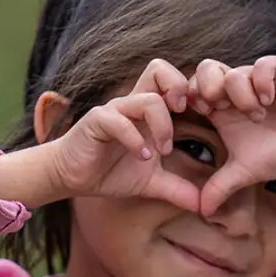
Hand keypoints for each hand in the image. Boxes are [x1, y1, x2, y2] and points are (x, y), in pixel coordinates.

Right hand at [47, 60, 200, 212]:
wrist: (72, 177)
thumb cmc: (111, 171)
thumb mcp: (151, 183)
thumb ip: (177, 189)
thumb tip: (204, 207)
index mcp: (149, 111)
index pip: (173, 81)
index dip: (191, 92)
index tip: (201, 117)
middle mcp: (133, 104)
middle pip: (159, 69)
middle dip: (178, 88)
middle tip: (184, 116)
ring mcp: (115, 110)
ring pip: (147, 99)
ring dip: (162, 126)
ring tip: (162, 151)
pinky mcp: (97, 121)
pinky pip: (119, 121)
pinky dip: (135, 140)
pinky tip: (141, 157)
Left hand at [190, 56, 275, 215]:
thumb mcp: (245, 171)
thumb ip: (220, 187)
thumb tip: (201, 212)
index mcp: (221, 107)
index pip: (191, 89)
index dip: (192, 99)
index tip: (205, 116)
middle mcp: (235, 88)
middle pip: (205, 70)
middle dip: (209, 89)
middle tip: (222, 110)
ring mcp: (256, 76)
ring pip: (232, 71)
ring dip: (241, 96)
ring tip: (258, 116)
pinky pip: (261, 66)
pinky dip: (261, 83)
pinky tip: (269, 101)